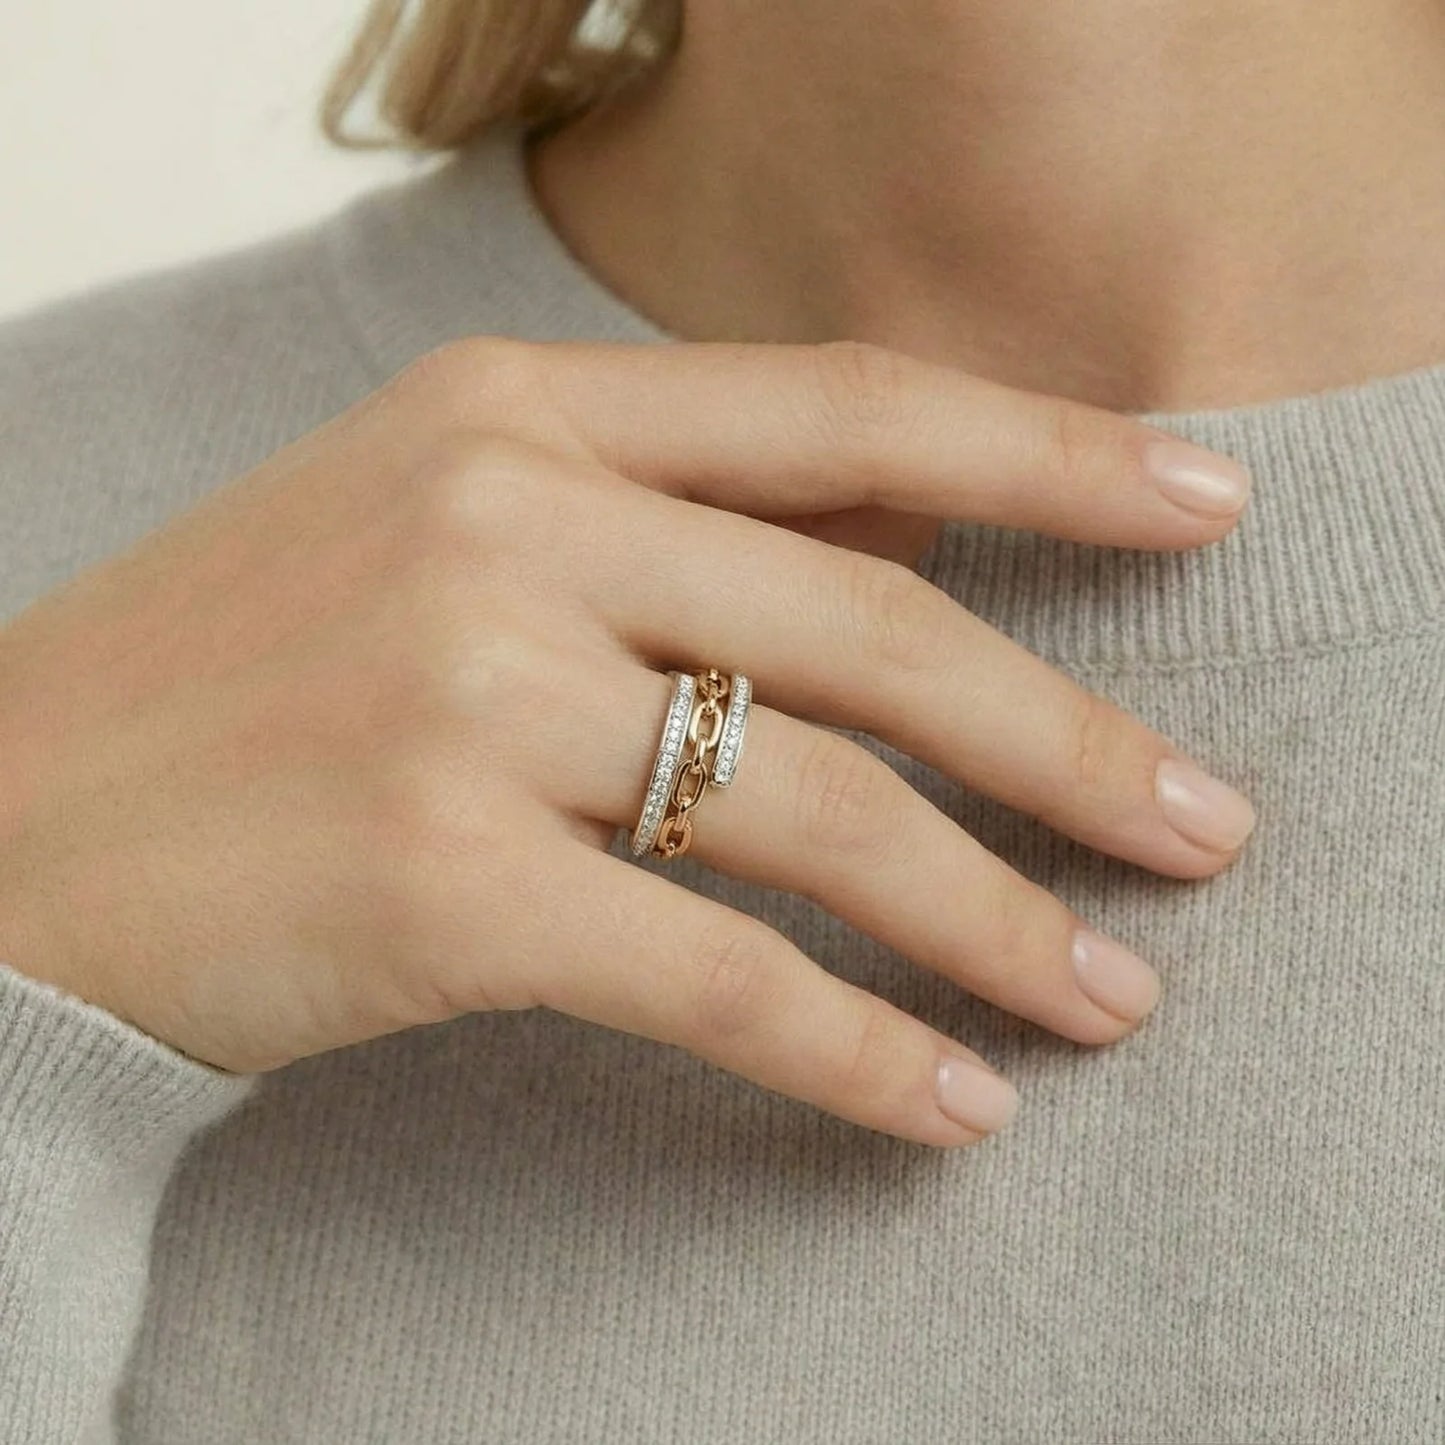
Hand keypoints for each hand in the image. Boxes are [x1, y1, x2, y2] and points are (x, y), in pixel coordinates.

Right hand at [0, 337, 1254, 1146]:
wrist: (3, 824)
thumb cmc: (232, 675)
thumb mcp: (431, 524)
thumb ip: (651, 523)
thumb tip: (884, 552)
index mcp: (515, 413)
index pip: (847, 410)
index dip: (1048, 454)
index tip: (1203, 500)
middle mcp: (504, 524)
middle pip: (880, 630)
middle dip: (1071, 739)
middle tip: (1204, 827)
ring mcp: (466, 696)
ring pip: (824, 814)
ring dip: (993, 920)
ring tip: (1109, 993)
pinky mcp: (440, 879)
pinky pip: (720, 975)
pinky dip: (853, 1049)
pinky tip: (947, 1099)